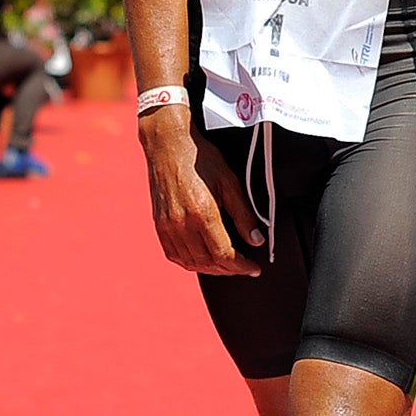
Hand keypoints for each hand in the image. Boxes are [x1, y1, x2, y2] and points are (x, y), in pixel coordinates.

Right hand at [141, 106, 263, 276]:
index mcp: (203, 214)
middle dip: (229, 270)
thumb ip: (244, 215)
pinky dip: (190, 262)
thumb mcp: (230, 182)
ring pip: (191, 263)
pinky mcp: (159, 225)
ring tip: (226, 266)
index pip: (224, 255)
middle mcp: (182, 224)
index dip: (241, 266)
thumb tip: (256, 240)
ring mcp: (168, 226)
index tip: (253, 268)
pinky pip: (174, 255)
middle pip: (208, 262)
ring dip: (211, 269)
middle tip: (243, 268)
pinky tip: (202, 259)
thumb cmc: (201, 159)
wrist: (168, 145)